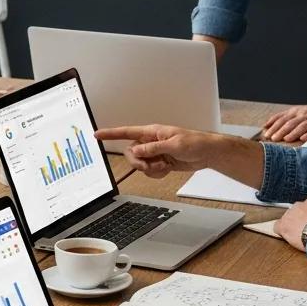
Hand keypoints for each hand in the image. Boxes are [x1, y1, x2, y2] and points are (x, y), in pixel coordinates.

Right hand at [95, 124, 217, 177]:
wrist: (208, 153)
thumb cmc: (195, 143)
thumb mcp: (174, 145)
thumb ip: (154, 148)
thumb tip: (137, 149)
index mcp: (152, 132)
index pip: (127, 132)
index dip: (111, 134)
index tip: (97, 135)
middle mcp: (150, 142)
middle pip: (131, 153)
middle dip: (138, 162)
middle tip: (148, 165)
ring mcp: (155, 153)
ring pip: (140, 164)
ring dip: (150, 169)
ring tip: (164, 166)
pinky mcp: (160, 162)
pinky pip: (149, 171)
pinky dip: (156, 173)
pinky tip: (167, 169)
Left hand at [262, 101, 306, 142]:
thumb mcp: (297, 112)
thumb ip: (283, 118)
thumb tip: (266, 125)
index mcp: (295, 111)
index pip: (282, 118)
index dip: (273, 125)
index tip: (266, 133)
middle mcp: (303, 114)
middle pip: (290, 123)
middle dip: (280, 130)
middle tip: (273, 138)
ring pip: (302, 126)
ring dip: (293, 133)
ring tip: (286, 139)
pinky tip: (304, 138)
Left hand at [275, 197, 306, 251]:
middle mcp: (298, 205)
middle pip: (296, 212)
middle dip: (300, 220)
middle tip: (306, 230)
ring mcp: (289, 214)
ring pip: (287, 219)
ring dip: (292, 226)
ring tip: (299, 235)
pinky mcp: (283, 225)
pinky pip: (277, 227)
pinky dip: (281, 232)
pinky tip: (286, 237)